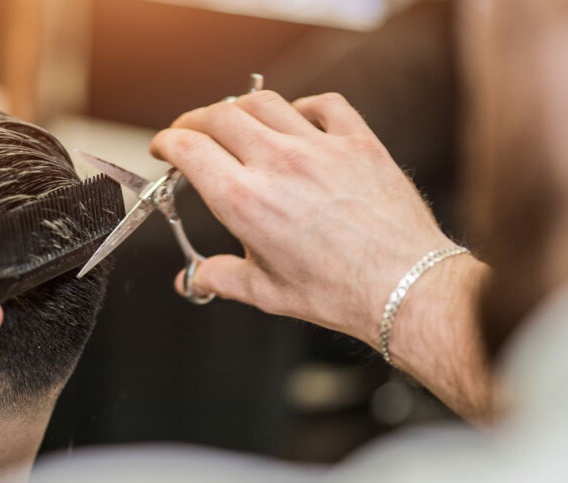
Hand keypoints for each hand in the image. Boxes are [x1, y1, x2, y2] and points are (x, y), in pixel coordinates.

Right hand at [150, 91, 466, 346]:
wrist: (404, 286)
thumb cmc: (338, 293)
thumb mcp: (266, 292)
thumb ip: (221, 278)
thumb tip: (194, 280)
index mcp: (245, 201)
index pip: (189, 148)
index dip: (166, 142)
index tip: (163, 146)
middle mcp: (278, 164)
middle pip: (220, 116)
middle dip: (195, 121)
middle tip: (191, 132)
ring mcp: (320, 147)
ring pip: (265, 102)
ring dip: (240, 108)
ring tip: (235, 121)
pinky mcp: (358, 142)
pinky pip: (324, 104)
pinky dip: (302, 106)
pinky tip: (297, 119)